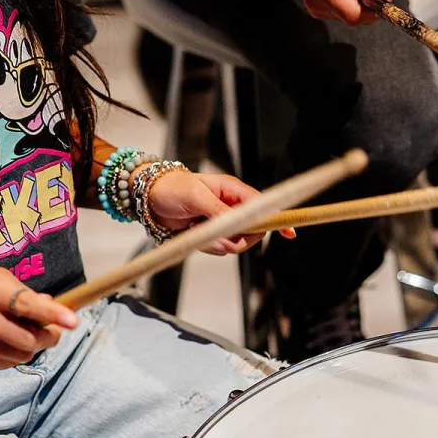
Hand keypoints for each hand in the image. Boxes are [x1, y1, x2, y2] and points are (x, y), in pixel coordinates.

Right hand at [0, 268, 78, 368]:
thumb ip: (25, 293)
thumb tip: (55, 306)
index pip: (26, 305)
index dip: (52, 314)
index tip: (73, 321)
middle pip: (31, 339)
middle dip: (48, 336)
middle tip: (50, 330)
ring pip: (23, 355)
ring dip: (32, 347)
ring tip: (22, 332)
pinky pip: (9, 363)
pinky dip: (15, 354)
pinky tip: (5, 340)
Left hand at [146, 170, 296, 255]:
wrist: (150, 199)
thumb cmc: (172, 188)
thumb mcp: (195, 196)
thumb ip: (218, 210)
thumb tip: (237, 223)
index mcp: (232, 191)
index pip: (261, 206)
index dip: (275, 219)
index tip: (288, 232)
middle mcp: (231, 207)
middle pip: (252, 231)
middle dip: (236, 238)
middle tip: (215, 234)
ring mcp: (223, 222)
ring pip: (235, 244)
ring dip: (215, 242)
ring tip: (195, 227)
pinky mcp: (213, 235)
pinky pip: (219, 249)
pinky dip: (206, 246)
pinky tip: (192, 232)